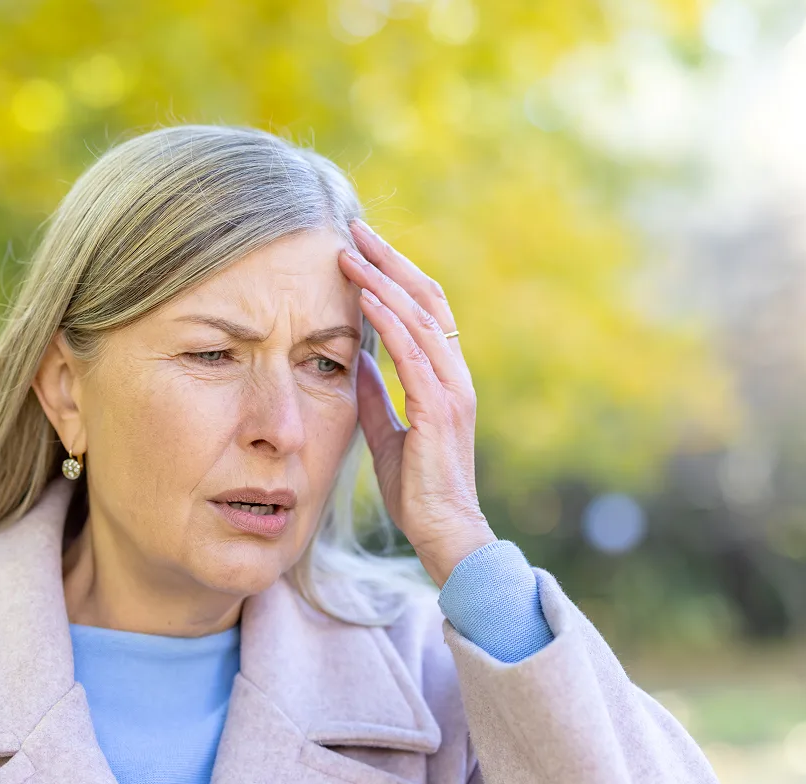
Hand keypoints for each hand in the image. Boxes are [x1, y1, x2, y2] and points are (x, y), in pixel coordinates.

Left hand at [338, 218, 496, 588]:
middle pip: (428, 298)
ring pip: (421, 316)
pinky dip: (389, 320)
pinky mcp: (439, 409)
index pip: (426, 310)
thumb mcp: (387, 432)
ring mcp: (452, 389)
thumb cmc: (417, 490)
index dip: (397, 275)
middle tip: (356, 228)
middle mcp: (455, 375)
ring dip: (383, 280)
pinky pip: (413, 352)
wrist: (444, 532)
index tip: (362, 249)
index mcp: (446, 378)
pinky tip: (363, 297)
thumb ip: (376, 394)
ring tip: (349, 253)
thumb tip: (354, 359)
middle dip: (391, 260)